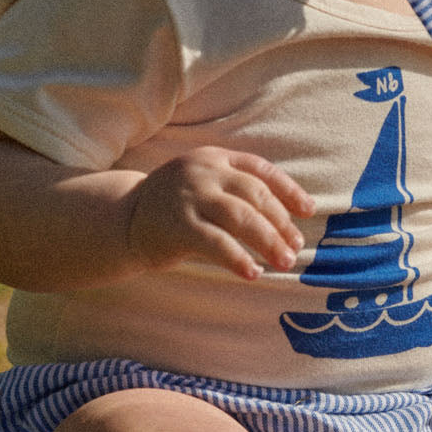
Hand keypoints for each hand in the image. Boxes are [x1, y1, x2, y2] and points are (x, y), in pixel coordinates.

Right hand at [126, 146, 314, 279]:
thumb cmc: (175, 207)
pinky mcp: (178, 225)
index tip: (308, 210)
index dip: (289, 190)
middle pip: (255, 194)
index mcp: (214, 158)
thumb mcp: (204, 185)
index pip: (261, 170)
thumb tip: (287, 219)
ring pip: (241, 218)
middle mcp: (204, 172)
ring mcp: (190, 197)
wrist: (122, 220)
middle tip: (296, 245)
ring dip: (268, 241)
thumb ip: (236, 191)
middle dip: (281, 222)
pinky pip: (217, 243)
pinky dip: (238, 259)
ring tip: (285, 261)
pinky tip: (253, 273)